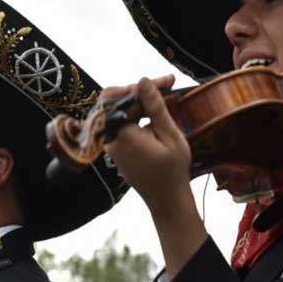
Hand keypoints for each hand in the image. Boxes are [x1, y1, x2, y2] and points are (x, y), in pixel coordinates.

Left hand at [103, 77, 205, 275]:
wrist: (165, 200)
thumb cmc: (172, 170)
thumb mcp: (170, 136)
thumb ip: (155, 108)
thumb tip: (143, 81)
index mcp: (122, 134)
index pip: (120, 96)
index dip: (142, 86)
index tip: (167, 81)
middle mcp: (110, 139)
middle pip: (116, 101)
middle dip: (139, 91)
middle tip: (165, 86)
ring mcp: (110, 145)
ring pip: (118, 112)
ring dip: (139, 103)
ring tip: (165, 97)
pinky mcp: (115, 149)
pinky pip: (120, 124)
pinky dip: (136, 116)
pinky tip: (154, 115)